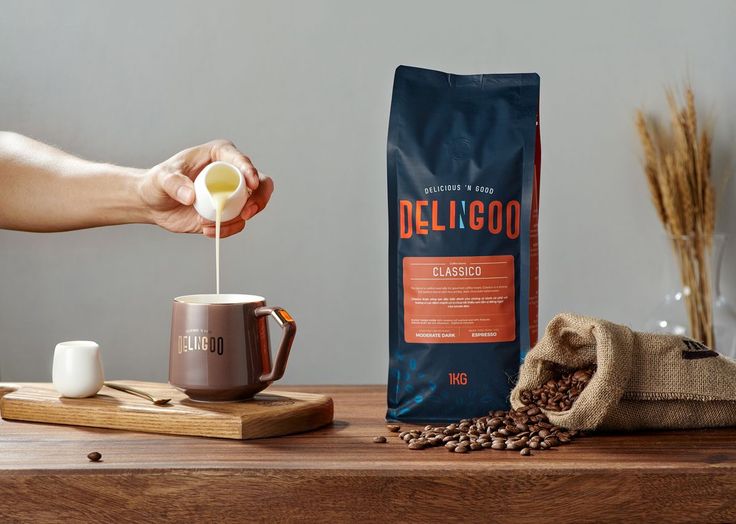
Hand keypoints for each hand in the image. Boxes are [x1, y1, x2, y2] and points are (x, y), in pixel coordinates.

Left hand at [138, 140, 273, 237]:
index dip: (250, 171)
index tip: (250, 185)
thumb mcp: (162, 179)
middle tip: (247, 212)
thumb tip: (191, 196)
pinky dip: (227, 229)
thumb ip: (175, 184)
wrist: (154, 204)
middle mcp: (231, 173)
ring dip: (238, 219)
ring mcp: (233, 194)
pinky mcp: (229, 212)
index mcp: (220, 155)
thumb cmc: (158, 183)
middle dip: (260, 198)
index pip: (241, 161)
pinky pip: (239, 223)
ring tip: (208, 225)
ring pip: (253, 205)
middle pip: (260, 183)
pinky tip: (207, 231)